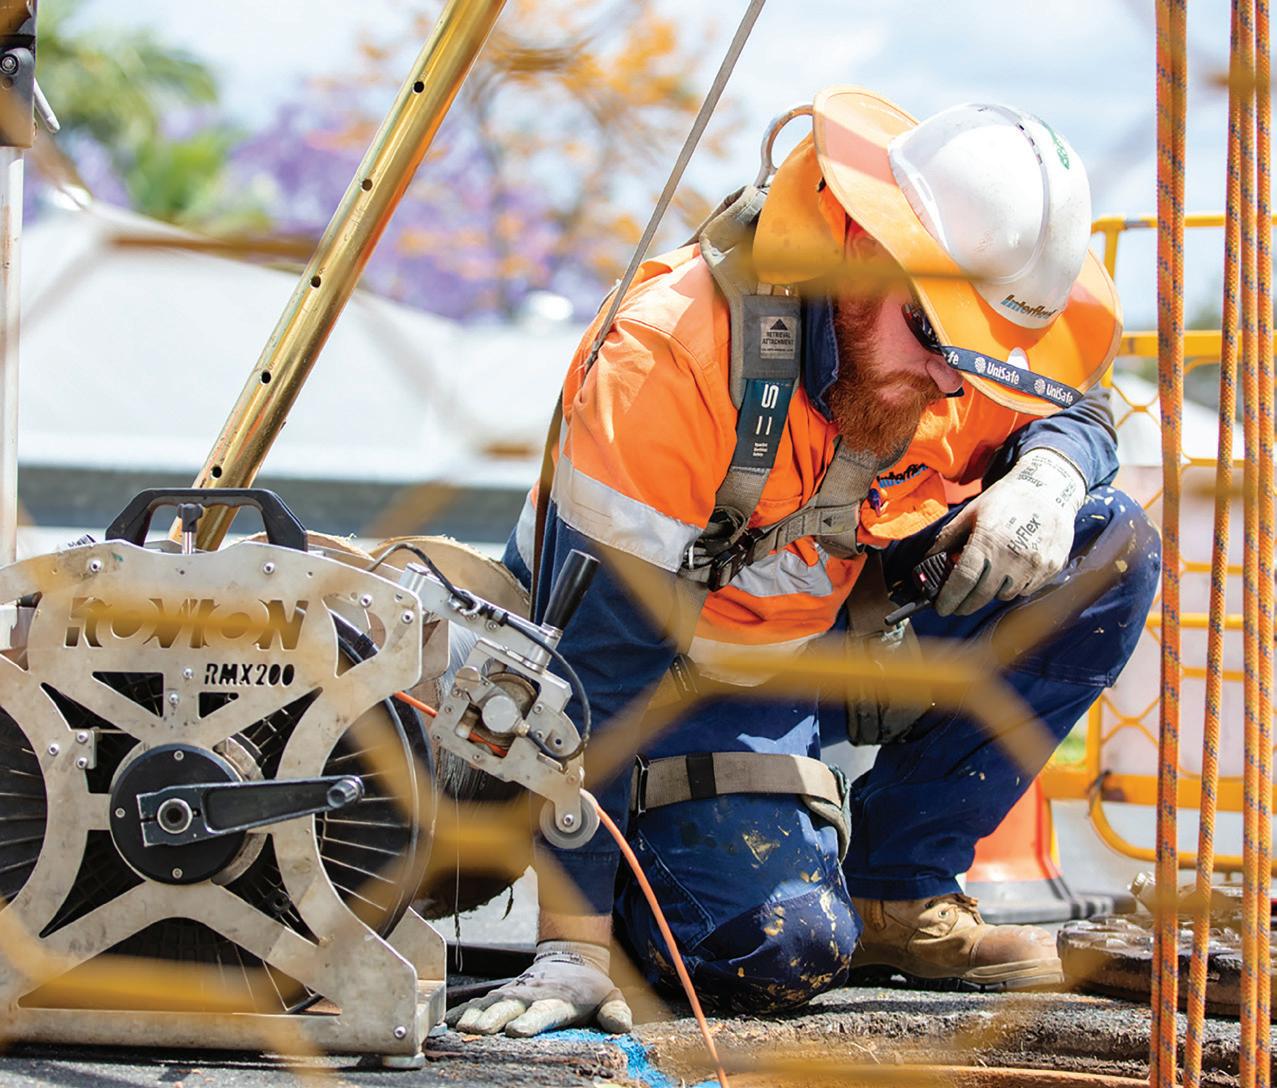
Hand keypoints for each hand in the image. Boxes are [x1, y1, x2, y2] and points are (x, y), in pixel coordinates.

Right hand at [445, 940, 631, 1037]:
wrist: (570, 957)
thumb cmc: (591, 987)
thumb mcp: (611, 997)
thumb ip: (616, 1012)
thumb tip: (621, 1027)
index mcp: (561, 999)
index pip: (546, 1010)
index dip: (532, 1020)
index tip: (517, 1031)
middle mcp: (534, 994)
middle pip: (512, 1006)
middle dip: (494, 1017)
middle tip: (478, 1031)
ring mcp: (515, 992)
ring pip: (492, 1002)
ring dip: (475, 1014)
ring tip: (458, 1029)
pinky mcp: (502, 993)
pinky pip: (479, 1001)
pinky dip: (462, 1011)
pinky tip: (447, 1025)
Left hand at [933, 448, 1085, 616]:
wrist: (1049, 489)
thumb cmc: (1006, 499)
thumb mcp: (971, 512)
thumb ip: (948, 538)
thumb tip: (928, 560)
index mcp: (988, 541)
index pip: (963, 580)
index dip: (950, 598)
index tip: (941, 608)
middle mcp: (1012, 556)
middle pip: (982, 595)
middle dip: (965, 604)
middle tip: (957, 605)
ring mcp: (1034, 565)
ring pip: (1005, 595)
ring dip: (992, 592)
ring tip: (988, 578)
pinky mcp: (1051, 568)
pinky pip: (1027, 589)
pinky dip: (1015, 586)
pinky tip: (1011, 571)